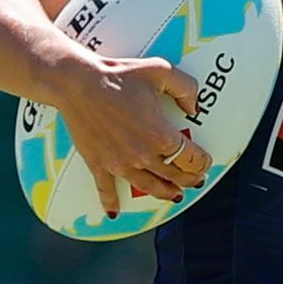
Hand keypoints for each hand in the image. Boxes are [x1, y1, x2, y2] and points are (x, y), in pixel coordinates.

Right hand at [52, 53, 206, 209]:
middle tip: (194, 180)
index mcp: (161, 135)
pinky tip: (114, 212)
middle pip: (174, 177)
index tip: (204, 162)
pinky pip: (107, 190)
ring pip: (149, 187)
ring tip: (173, 195)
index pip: (191, 159)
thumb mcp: (161, 71)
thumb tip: (194, 107)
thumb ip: (186, 88)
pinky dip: (111, 203)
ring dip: (164, 194)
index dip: (202, 162)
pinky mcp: (99, 165)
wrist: (78, 83)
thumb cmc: (118, 75)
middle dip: (188, 180)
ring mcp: (120, 164)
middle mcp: (143, 155)